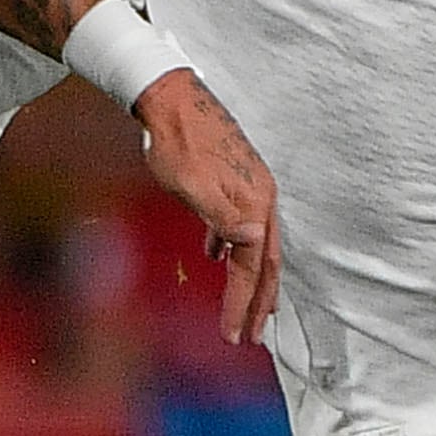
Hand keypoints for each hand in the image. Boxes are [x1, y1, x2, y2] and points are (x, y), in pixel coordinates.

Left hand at [129, 70, 281, 345]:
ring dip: (251, 280)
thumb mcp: (191, 183)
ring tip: (248, 308)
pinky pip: (240, 225)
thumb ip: (221, 215)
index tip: (233, 337)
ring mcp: (250, 188)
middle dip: (257, 303)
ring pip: (256, 245)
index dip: (242, 304)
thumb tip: (253, 238)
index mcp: (254, 203)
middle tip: (250, 337)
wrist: (171, 98)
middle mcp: (260, 198)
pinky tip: (216, 255)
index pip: (251, 268)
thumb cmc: (176, 143)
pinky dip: (233, 249)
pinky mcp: (235, 180)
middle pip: (264, 263)